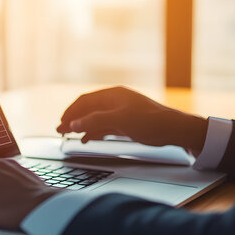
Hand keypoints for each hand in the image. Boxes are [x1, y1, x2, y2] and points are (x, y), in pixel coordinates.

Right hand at [56, 86, 207, 151]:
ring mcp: (120, 112)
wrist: (174, 130)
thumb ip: (96, 121)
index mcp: (113, 95)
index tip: (61, 123)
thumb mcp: (120, 121)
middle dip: (73, 120)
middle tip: (60, 131)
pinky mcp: (125, 123)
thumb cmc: (150, 121)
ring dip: (82, 127)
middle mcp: (115, 101)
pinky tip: (87, 140)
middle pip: (88, 109)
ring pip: (95, 118)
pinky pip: (104, 126)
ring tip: (70, 136)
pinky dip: (94, 132)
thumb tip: (75, 124)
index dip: (71, 112)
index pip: (84, 101)